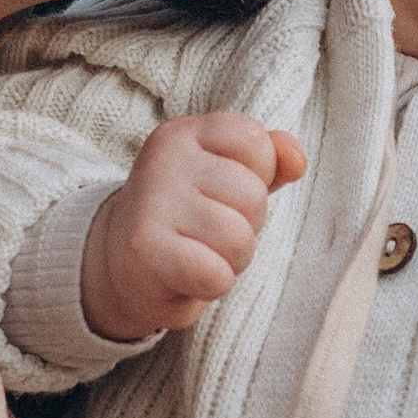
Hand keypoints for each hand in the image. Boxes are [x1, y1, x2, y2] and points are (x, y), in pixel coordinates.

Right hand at [80, 115, 307, 342]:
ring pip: (239, 239)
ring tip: (199, 252)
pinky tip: (189, 276)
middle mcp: (166, 159)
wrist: (120, 263)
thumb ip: (269, 160)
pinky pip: (215, 274)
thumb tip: (297, 160)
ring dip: (231, 259)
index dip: (256, 178)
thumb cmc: (186, 217)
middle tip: (207, 232)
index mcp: (186, 133)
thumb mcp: (227, 177)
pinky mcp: (146, 248)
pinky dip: (213, 284)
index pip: (256, 143)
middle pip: (253, 196)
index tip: (222, 192)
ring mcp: (154, 201)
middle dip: (245, 226)